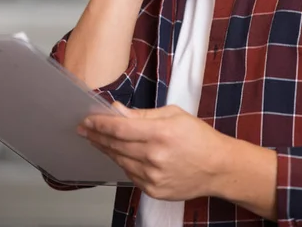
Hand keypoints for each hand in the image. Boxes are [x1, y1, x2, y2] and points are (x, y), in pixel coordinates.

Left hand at [78, 103, 225, 200]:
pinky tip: (119, 153)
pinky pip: (130, 174)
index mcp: (160, 133)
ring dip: (106, 149)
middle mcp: (155, 156)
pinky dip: (122, 162)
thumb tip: (118, 110)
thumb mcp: (173, 114)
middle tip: (84, 128)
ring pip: (120, 160)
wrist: (217, 167)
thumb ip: (142, 114)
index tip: (88, 119)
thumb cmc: (198, 137)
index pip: (120, 128)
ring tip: (97, 139)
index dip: (100, 123)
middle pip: (116, 145)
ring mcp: (153, 177)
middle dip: (97, 135)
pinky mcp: (154, 190)